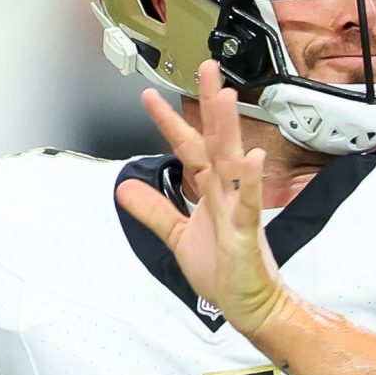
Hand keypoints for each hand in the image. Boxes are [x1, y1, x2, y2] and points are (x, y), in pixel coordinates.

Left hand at [116, 61, 294, 334]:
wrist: (249, 305)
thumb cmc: (224, 272)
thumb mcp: (178, 236)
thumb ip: (154, 210)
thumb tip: (126, 189)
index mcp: (210, 192)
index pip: (189, 148)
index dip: (170, 122)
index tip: (151, 97)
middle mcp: (225, 194)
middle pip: (216, 140)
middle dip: (210, 105)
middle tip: (206, 70)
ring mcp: (238, 210)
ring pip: (232, 162)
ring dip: (228, 129)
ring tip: (225, 98)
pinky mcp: (246, 232)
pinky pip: (247, 203)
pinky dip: (248, 181)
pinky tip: (248, 158)